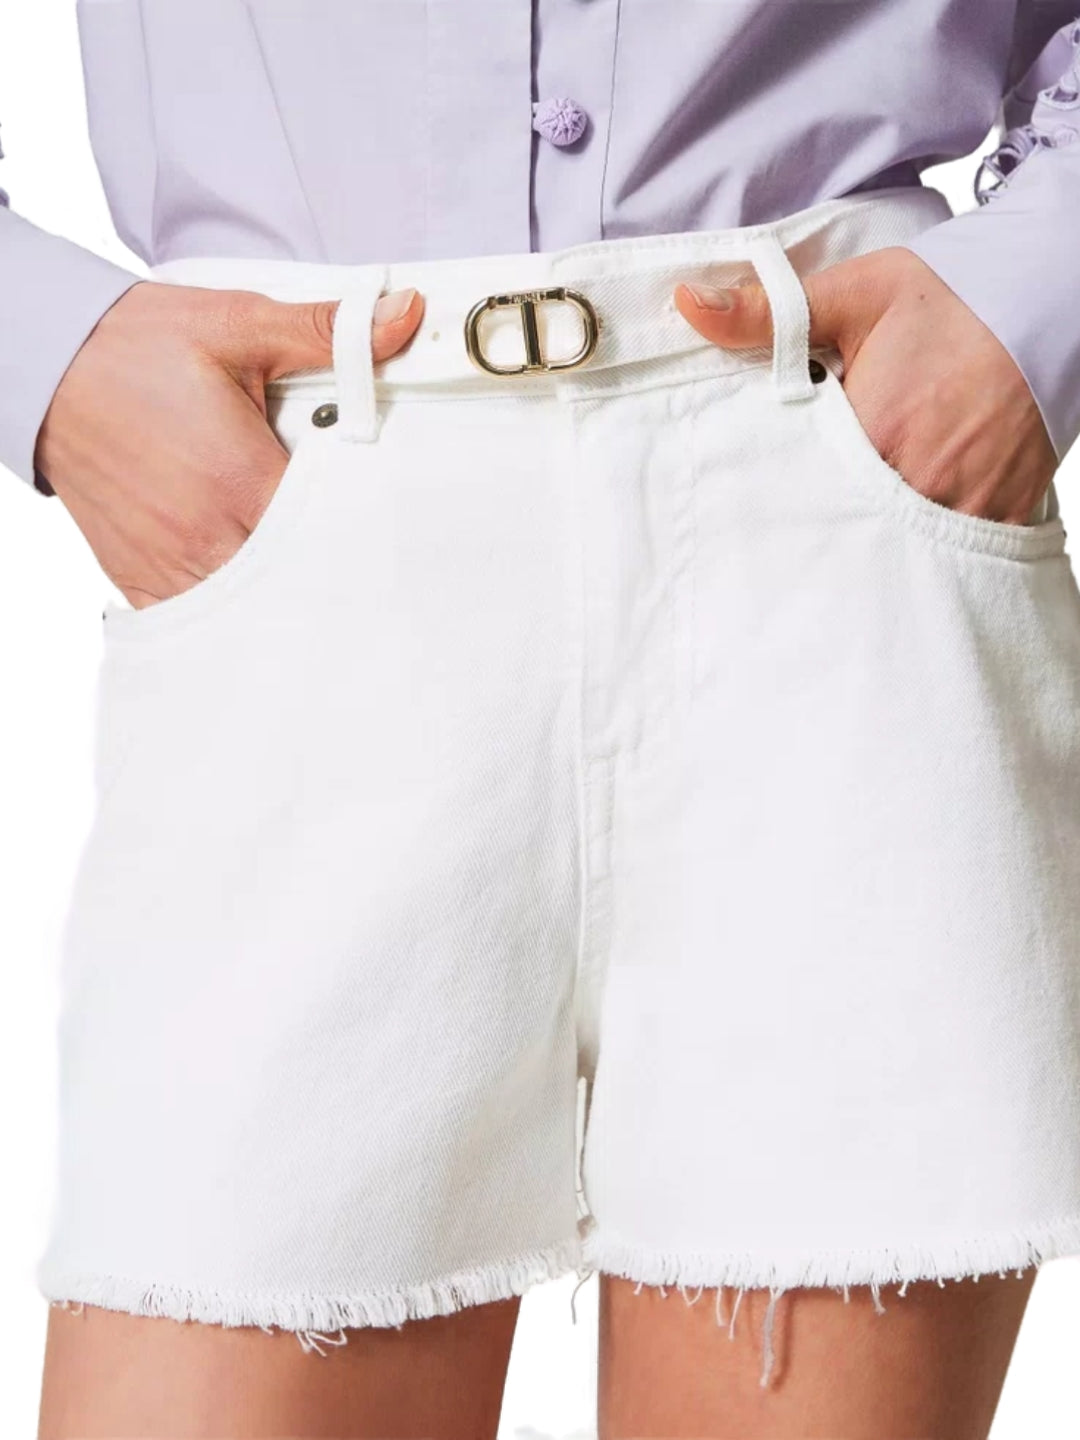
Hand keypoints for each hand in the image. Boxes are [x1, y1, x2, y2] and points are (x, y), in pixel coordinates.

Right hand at [34, 280, 424, 607]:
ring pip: (253, 610)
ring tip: (305, 562)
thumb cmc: (140, 346)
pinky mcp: (142, 581)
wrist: (48, 365)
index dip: (363, 527)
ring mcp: (172, 566)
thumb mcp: (240, 325)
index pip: (331, 532)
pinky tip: (252, 583)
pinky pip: (203, 621)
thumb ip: (328, 333)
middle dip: (328, 565)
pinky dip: (232, 611)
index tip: (380, 513)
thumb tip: (408, 316)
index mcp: (242, 479)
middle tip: (348, 542)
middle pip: (298, 581)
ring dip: (283, 591)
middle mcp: (208, 536)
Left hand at [674, 247, 1056, 523]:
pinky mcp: (996, 518)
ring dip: (862, 548)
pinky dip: (916, 556)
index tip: (747, 511)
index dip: (772, 505)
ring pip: (891, 553)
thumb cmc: (954, 299)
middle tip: (781, 540)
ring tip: (833, 544)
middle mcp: (917, 481)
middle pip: (843, 533)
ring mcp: (960, 506)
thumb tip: (689, 306)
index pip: (798, 493)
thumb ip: (771, 312)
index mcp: (872, 433)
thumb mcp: (856, 294)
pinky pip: (943, 557)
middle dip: (814, 534)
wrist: (1052, 302)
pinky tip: (889, 545)